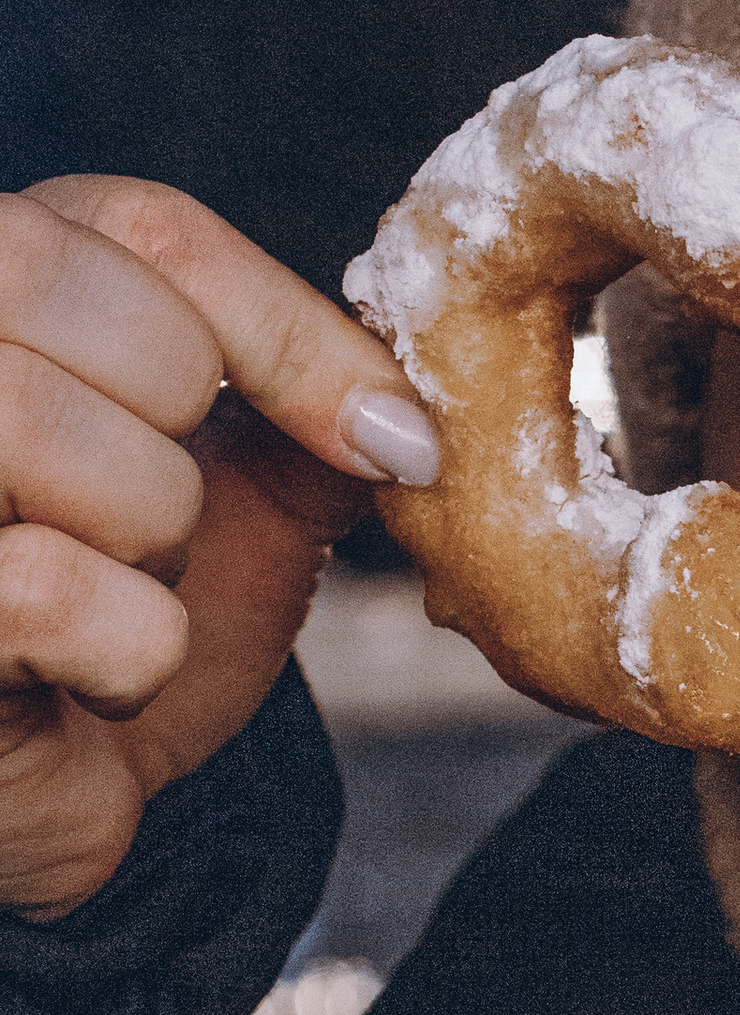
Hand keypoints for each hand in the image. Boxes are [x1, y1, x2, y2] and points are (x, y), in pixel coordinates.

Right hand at [0, 177, 438, 920]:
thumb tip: (417, 363)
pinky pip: (54, 589)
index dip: (292, 333)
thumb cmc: (113, 623)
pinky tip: (82, 679)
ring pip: (72, 442)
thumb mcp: (237, 493)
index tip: (394, 439)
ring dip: (153, 553)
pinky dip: (125, 654)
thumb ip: (307, 407)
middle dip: (196, 449)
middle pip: (129, 329)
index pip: (149, 228)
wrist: (47, 786)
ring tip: (110, 597)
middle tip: (167, 540)